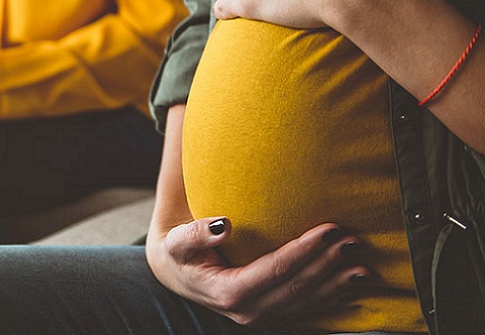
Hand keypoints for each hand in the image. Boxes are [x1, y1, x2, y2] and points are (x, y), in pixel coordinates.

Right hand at [146, 218, 370, 326]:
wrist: (177, 274)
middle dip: (328, 264)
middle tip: (352, 240)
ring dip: (337, 284)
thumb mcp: (178, 241)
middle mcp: (248, 312)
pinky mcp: (271, 316)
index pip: (276, 270)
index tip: (328, 229)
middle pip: (297, 287)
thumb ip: (196, 233)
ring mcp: (262, 317)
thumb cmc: (179, 252)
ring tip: (364, 266)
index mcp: (229, 292)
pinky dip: (332, 298)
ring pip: (307, 302)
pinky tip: (352, 285)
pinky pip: (306, 309)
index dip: (304, 250)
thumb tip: (223, 224)